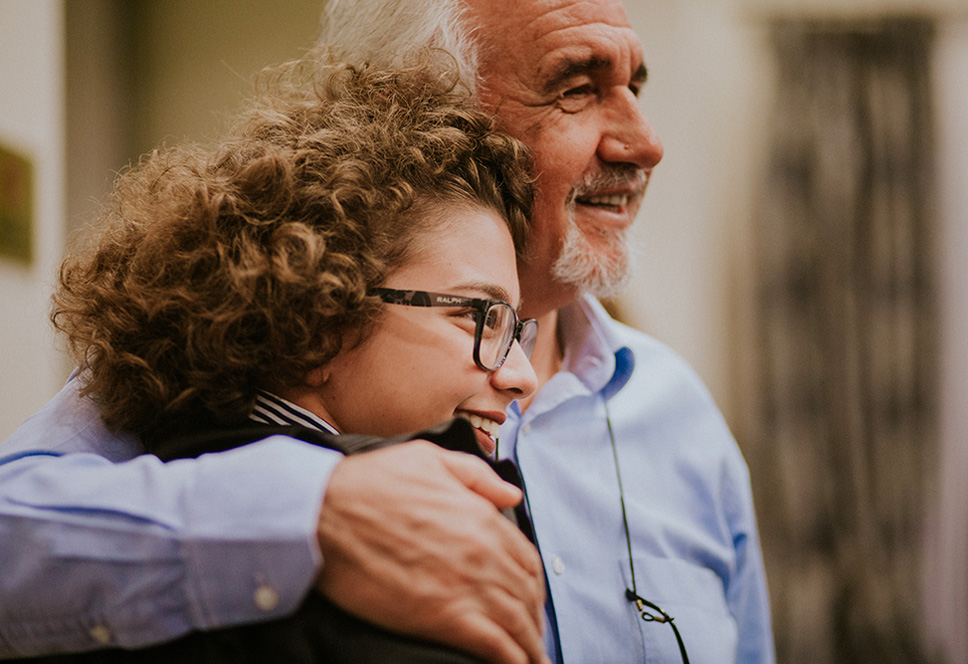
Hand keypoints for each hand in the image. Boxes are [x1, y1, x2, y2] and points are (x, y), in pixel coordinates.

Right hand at [315, 441, 549, 663]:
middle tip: (532, 635)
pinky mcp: (444, 617)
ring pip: (517, 623)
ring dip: (530, 646)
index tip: (530, 597)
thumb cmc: (370, 482)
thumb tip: (511, 493)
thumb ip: (476, 476)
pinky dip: (512, 659)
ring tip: (533, 660)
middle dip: (534, 617)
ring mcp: (466, 586)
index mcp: (481, 517)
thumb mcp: (430, 459)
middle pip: (526, 593)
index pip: (526, 557)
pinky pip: (494, 645)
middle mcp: (483, 552)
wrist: (324, 511)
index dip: (533, 582)